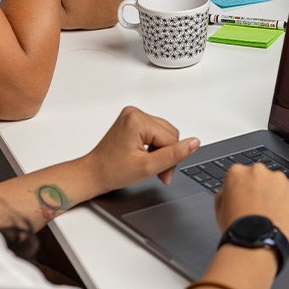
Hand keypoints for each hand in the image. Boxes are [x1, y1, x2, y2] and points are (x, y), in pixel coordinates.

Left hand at [86, 106, 200, 193]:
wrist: (94, 173)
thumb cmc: (113, 171)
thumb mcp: (148, 167)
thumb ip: (174, 155)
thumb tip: (194, 143)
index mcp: (137, 120)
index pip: (171, 138)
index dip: (171, 159)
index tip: (164, 175)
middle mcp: (135, 113)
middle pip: (169, 133)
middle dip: (167, 155)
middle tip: (158, 173)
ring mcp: (132, 115)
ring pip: (164, 133)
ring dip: (162, 151)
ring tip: (149, 165)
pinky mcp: (132, 121)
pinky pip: (155, 132)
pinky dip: (154, 146)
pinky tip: (145, 157)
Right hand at [214, 163, 288, 244]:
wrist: (256, 244)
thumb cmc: (238, 229)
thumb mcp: (219, 208)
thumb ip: (225, 193)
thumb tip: (230, 191)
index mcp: (237, 172)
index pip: (242, 175)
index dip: (244, 189)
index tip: (247, 199)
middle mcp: (259, 171)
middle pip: (261, 177)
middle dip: (261, 189)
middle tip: (260, 208)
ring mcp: (279, 180)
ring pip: (279, 186)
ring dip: (276, 196)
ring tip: (272, 216)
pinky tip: (282, 218)